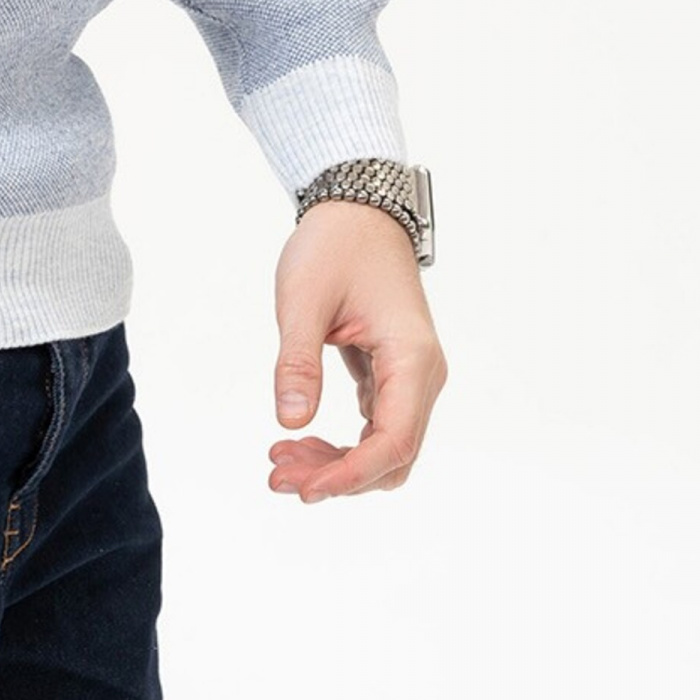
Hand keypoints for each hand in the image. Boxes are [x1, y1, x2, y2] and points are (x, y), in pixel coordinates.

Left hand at [267, 198, 446, 501]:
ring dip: (338, 463)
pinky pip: (376, 426)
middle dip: (338, 476)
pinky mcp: (392, 374)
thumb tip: (289, 421)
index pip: (393, 441)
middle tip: (277, 477)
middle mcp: (422, 375)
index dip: (350, 474)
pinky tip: (299, 440)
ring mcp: (410, 377)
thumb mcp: (303, 300)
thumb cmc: (334, 246)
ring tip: (281, 464)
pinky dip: (342, 442)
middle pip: (392, 455)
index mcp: (412, 358)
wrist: (357, 211)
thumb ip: (298, 361)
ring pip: (384, 446)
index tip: (304, 488)